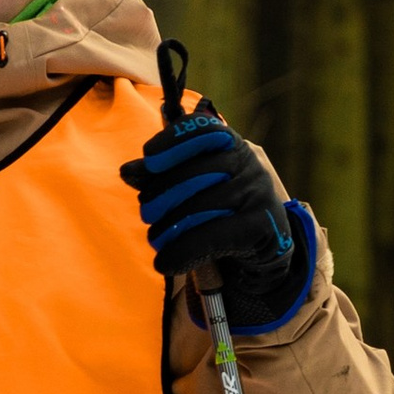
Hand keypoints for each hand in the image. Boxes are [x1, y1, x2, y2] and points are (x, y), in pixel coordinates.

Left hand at [121, 109, 300, 330]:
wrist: (266, 246)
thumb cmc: (223, 208)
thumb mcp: (196, 185)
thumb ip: (162, 176)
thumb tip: (127, 172)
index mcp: (232, 145)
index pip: (201, 131)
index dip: (172, 141)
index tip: (148, 157)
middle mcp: (248, 164)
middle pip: (192, 174)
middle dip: (161, 194)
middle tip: (146, 213)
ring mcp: (257, 193)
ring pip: (198, 207)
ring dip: (167, 228)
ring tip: (154, 239)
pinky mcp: (260, 226)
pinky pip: (211, 236)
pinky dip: (181, 252)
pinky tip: (164, 262)